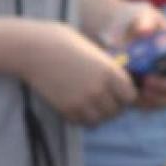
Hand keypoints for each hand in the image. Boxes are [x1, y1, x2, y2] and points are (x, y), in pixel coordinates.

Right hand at [21, 22, 136, 125]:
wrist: (35, 49)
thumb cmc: (64, 43)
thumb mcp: (93, 52)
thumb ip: (108, 69)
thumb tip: (119, 85)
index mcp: (110, 71)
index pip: (130, 97)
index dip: (124, 96)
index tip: (116, 92)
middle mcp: (99, 89)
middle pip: (116, 111)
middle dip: (110, 107)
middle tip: (99, 98)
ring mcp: (83, 101)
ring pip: (99, 120)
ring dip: (95, 114)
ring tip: (87, 103)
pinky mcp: (67, 109)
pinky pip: (81, 122)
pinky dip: (79, 117)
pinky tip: (73, 104)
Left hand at [106, 2, 165, 109]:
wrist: (118, 35)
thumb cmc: (137, 21)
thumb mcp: (142, 14)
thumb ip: (145, 21)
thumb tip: (144, 32)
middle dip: (165, 86)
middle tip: (147, 80)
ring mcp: (165, 86)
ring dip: (153, 98)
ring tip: (137, 87)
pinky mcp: (149, 95)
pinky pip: (149, 105)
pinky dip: (140, 101)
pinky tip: (128, 92)